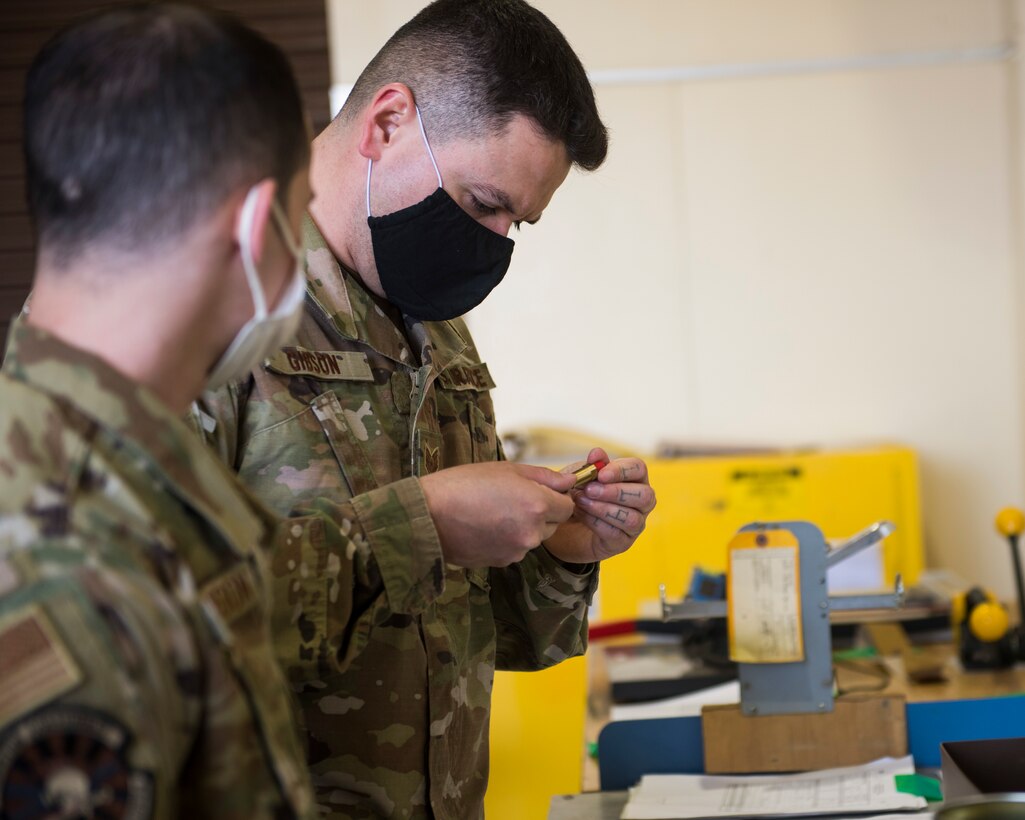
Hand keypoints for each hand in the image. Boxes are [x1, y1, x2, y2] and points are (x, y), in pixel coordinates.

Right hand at [420, 461, 575, 567]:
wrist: (427, 517)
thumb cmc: (463, 485)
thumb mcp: (506, 469)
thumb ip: (544, 476)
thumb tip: (569, 482)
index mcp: (537, 505)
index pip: (567, 506)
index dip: (556, 497)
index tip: (539, 491)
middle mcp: (532, 532)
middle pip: (553, 524)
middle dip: (541, 513)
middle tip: (512, 499)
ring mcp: (518, 551)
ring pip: (534, 538)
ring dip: (524, 527)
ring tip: (494, 512)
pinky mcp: (503, 563)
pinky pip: (516, 549)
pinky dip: (508, 539)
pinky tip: (485, 527)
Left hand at [543, 448, 656, 564]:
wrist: (562, 524)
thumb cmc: (578, 495)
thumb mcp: (580, 476)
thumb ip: (590, 465)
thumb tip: (597, 453)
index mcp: (634, 479)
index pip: (639, 469)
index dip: (622, 470)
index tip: (601, 474)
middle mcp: (641, 502)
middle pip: (644, 495)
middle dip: (616, 492)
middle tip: (590, 490)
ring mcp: (635, 524)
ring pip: (632, 518)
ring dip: (603, 508)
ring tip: (581, 502)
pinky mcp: (622, 542)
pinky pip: (616, 533)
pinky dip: (596, 523)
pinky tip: (580, 515)